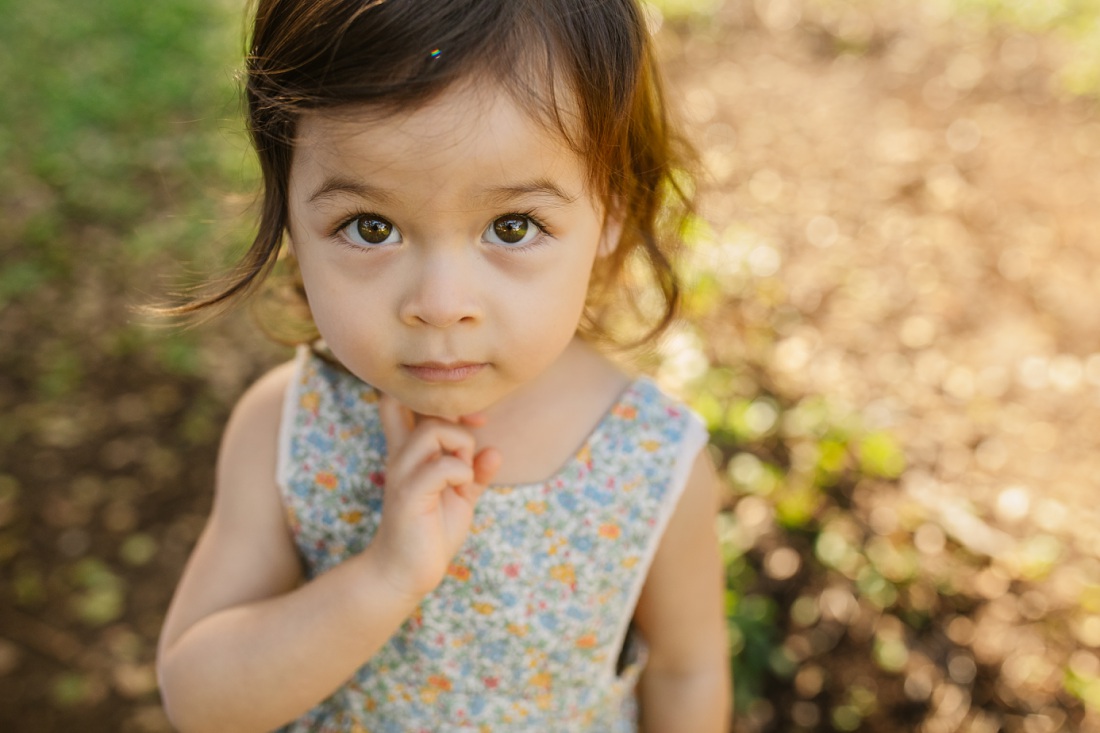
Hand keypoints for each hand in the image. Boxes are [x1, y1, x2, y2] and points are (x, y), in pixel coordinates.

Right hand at [369, 394, 500, 600]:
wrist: (406, 572)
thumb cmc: (432, 531)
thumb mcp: (460, 495)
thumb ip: (476, 471)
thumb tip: (494, 450)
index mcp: (410, 449)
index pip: (403, 399)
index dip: (441, 396)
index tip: (472, 420)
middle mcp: (402, 454)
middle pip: (419, 403)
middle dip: (457, 414)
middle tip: (470, 444)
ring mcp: (403, 473)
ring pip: (435, 430)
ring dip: (463, 446)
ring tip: (465, 472)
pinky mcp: (409, 495)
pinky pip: (443, 466)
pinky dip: (463, 472)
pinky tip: (463, 489)